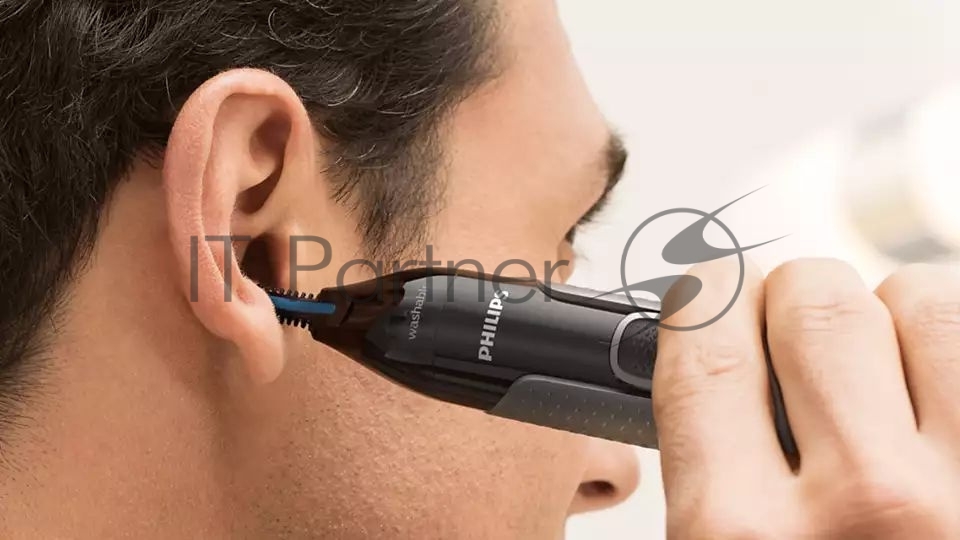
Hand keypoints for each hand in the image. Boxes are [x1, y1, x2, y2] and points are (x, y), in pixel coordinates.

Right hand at [653, 258, 959, 538]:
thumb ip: (705, 469)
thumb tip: (707, 355)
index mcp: (743, 535)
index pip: (707, 349)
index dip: (709, 300)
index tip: (717, 291)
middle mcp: (864, 504)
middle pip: (816, 302)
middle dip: (802, 302)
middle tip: (803, 341)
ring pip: (925, 304)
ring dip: (897, 321)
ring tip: (886, 379)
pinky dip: (952, 358)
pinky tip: (937, 406)